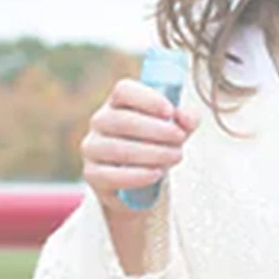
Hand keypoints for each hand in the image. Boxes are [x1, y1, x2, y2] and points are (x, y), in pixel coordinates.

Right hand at [82, 79, 199, 217]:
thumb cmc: (157, 148)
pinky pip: (110, 175)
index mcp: (118, 103)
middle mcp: (100, 121)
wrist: (140, 188)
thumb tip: (185, 116)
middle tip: (179, 138)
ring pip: (116, 147)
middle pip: (121, 119)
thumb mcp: (176, 131)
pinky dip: (136, 175)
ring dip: (151, 152)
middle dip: (155, 129)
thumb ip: (186, 121)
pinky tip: (156, 174)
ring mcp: (92, 148)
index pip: (124, 91)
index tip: (170, 112)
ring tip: (175, 156)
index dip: (147, 99)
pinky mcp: (92, 174)